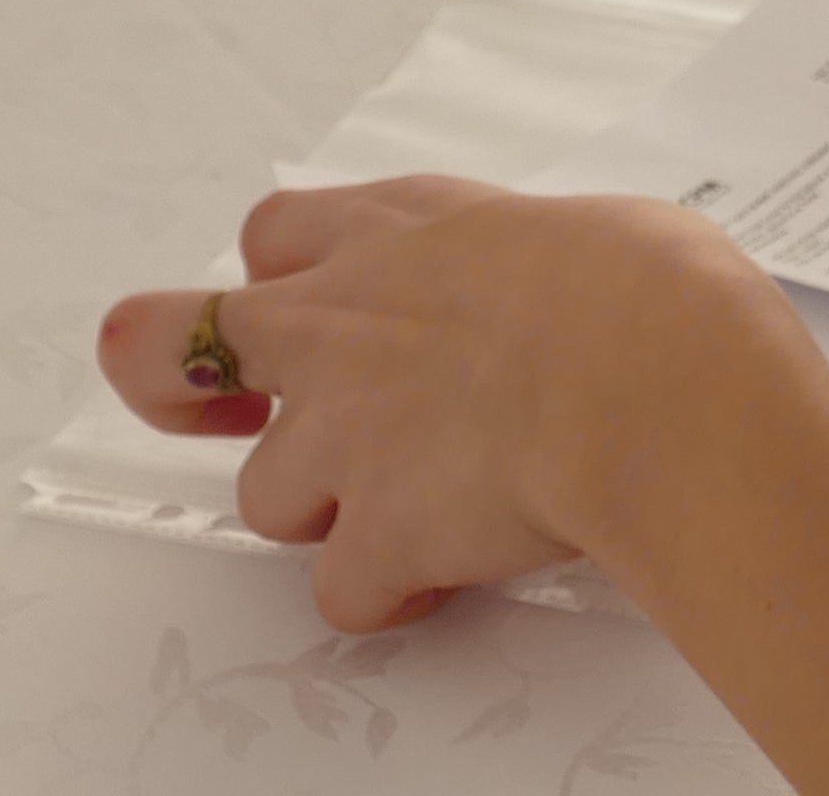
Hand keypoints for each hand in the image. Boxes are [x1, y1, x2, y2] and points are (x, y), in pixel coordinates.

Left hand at [97, 177, 828, 632]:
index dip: (282, 277)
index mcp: (401, 234)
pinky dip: (387, 594)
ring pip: (266, 494)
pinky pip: (343, 589)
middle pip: (177, 344)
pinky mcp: (369, 532)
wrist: (654, 383)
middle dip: (174, 386)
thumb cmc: (649, 300)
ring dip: (328, 514)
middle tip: (206, 411)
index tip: (303, 303)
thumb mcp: (596, 234)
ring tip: (412, 513)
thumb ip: (536, 269)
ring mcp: (341, 434)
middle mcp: (342, 326)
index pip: (281, 235)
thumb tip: (575, 296)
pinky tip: (444, 577)